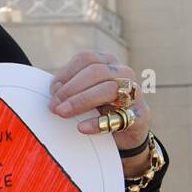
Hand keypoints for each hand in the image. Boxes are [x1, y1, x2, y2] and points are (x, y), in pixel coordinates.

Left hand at [48, 50, 151, 174]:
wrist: (125, 133)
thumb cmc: (98, 107)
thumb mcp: (82, 93)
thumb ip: (68, 88)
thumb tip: (54, 91)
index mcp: (107, 62)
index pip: (85, 59)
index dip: (66, 73)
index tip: (52, 91)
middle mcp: (123, 73)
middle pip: (96, 72)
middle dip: (71, 89)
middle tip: (54, 106)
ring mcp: (134, 92)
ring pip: (109, 89)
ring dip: (81, 101)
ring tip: (62, 113)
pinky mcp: (140, 115)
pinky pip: (120, 117)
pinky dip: (98, 123)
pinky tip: (82, 128)